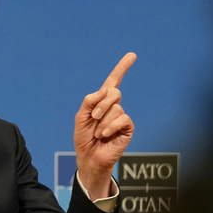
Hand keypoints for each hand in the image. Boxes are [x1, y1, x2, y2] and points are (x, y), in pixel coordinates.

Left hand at [74, 52, 136, 198]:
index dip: (122, 68)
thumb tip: (106, 90)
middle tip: (93, 118)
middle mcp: (114, 107)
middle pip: (114, 92)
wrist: (89, 157)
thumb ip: (90, 101)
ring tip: (97, 133)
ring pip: (116, 108)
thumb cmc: (84, 138)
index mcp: (101, 101)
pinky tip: (104, 135)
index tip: (132, 55)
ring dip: (102, 122)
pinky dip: (110, 127)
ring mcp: (121, 117)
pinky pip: (122, 119)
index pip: (113, 81)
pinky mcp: (127, 128)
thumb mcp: (80, 117)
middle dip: (101, 105)